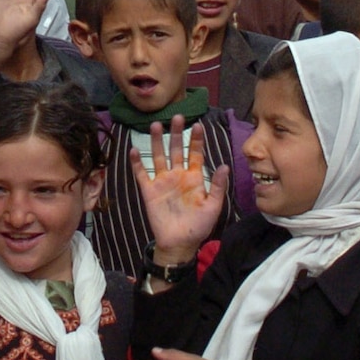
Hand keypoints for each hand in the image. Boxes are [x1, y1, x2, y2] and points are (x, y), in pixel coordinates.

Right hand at [135, 119, 229, 266]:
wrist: (180, 243)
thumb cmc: (199, 226)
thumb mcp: (213, 206)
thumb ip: (218, 186)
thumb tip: (225, 165)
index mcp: (194, 178)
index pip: (196, 153)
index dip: (197, 140)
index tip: (198, 125)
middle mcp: (178, 175)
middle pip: (176, 149)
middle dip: (177, 133)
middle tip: (177, 116)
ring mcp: (163, 181)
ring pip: (159, 156)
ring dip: (157, 141)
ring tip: (155, 125)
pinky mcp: (149, 191)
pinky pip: (142, 174)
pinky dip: (137, 162)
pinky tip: (134, 150)